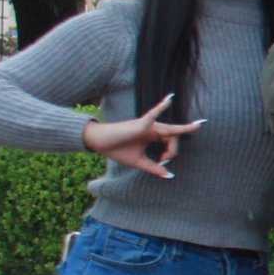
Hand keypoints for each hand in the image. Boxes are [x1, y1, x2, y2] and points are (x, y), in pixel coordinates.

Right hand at [81, 95, 201, 179]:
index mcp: (153, 136)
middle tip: (162, 160)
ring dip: (174, 141)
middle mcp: (153, 128)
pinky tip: (170, 98)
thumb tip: (170, 176)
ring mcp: (148, 124)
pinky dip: (162, 106)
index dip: (171, 154)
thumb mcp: (139, 162)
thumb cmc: (117, 150)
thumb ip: (154, 168)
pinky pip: (153, 114)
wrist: (99, 143)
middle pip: (174, 137)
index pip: (171, 142)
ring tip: (169, 153)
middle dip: (173, 151)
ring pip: (170, 131)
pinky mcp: (141, 123)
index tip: (161, 162)